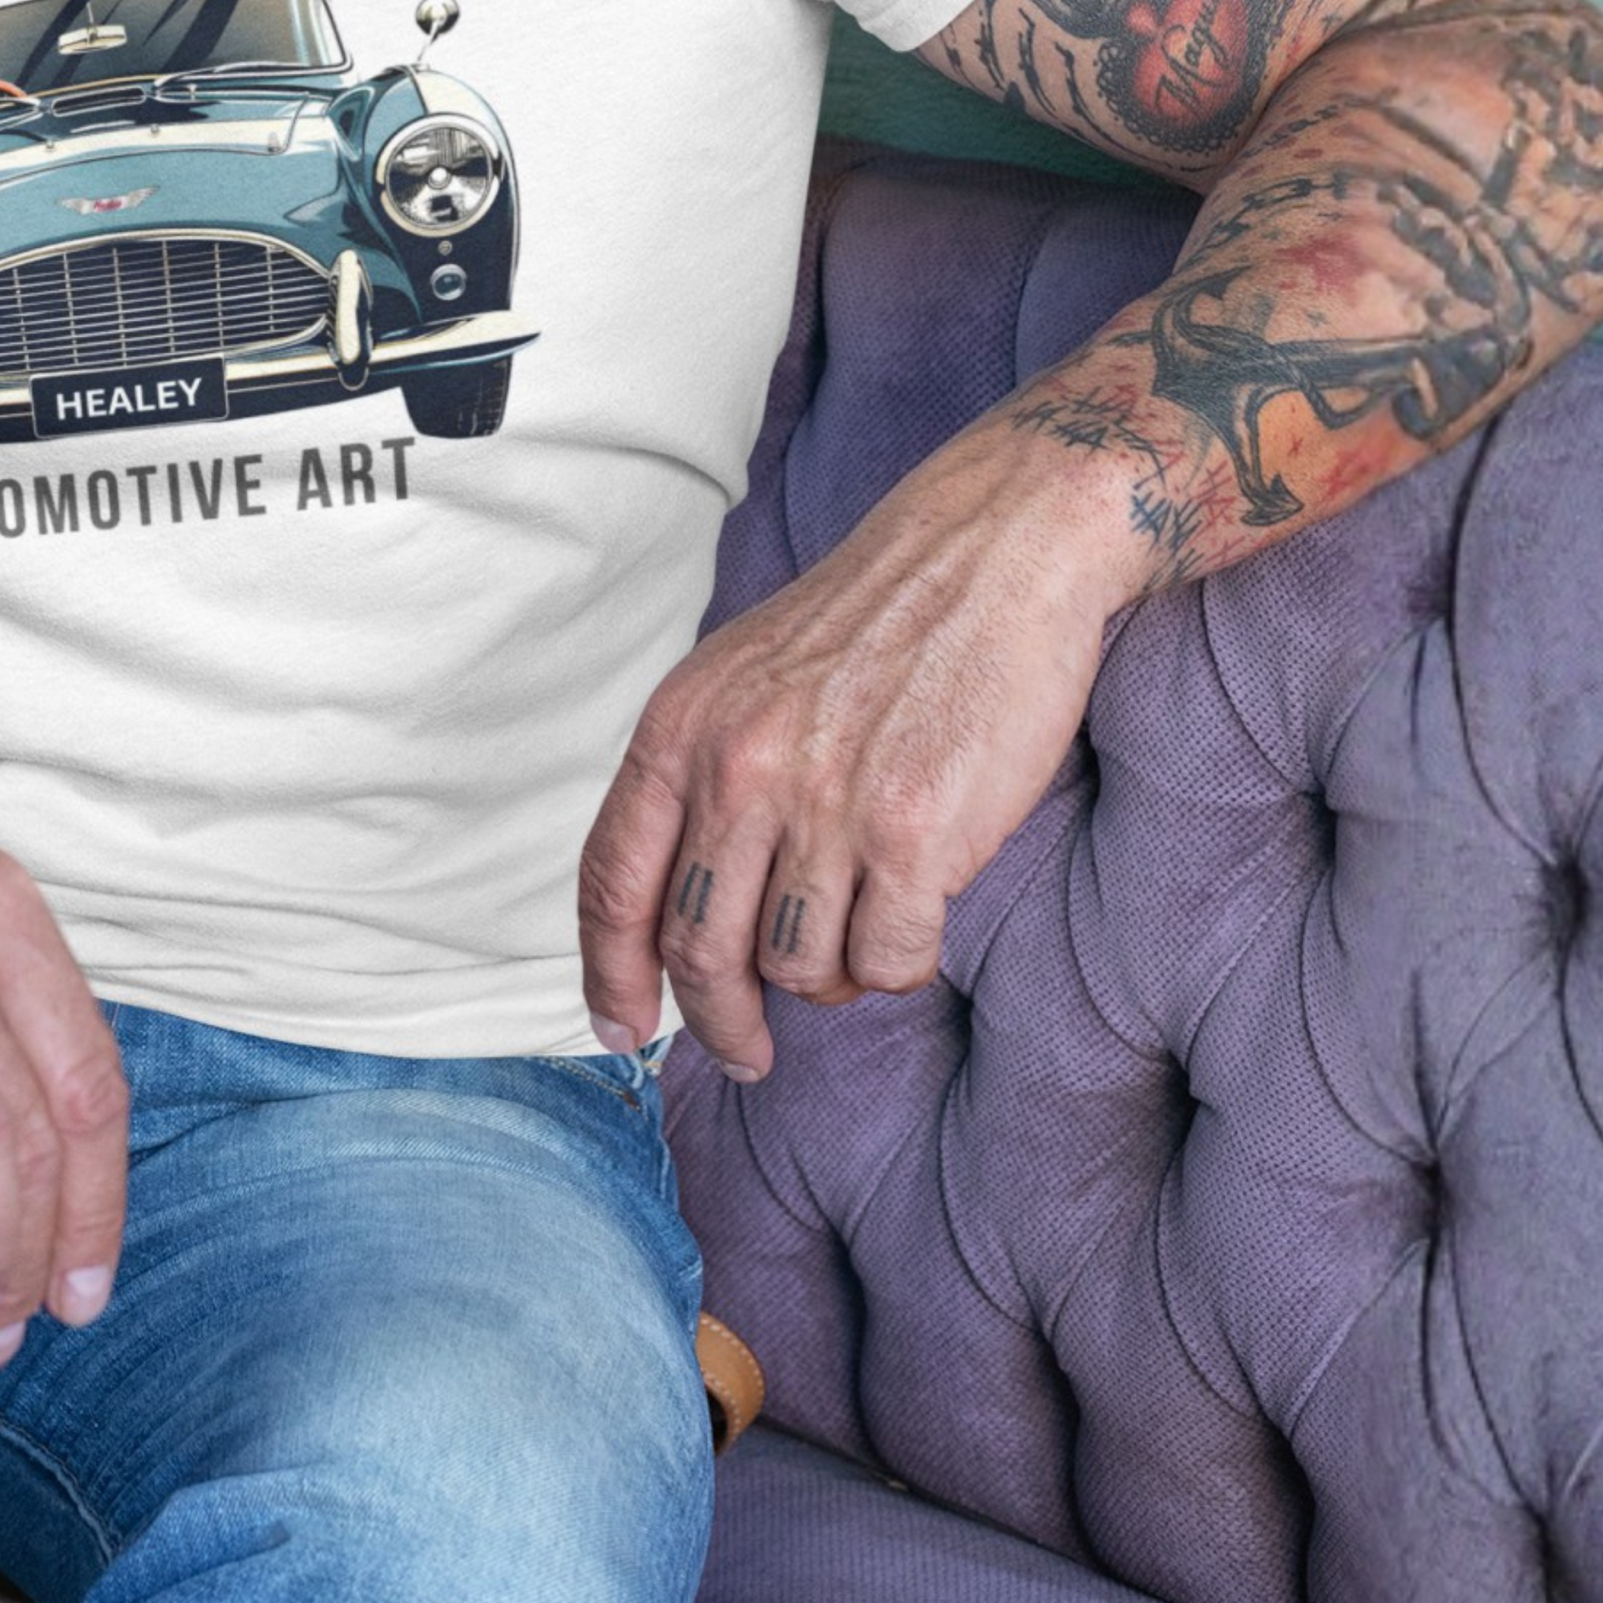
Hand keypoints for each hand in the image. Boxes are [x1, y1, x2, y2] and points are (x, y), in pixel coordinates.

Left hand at [579, 419, 1143, 1077]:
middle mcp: (740, 770)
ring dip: (830, 973)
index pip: (613, 882)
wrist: (996, 551)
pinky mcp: (915, 834)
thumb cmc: (877, 622)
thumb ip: (703, 780)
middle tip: (748, 1051)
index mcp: (682, 728)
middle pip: (698, 952)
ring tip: (864, 920)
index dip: (606, 972)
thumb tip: (676, 914)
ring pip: (797, 968)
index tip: (618, 1027)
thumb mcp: (745, 678)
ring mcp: (826, 804)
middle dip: (720, 1021)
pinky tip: (919, 912)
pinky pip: (886, 962)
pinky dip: (900, 960)